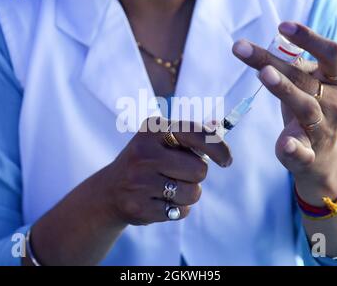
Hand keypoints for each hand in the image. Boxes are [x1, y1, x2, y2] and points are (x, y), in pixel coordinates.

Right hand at [103, 117, 231, 225]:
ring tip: (167, 188)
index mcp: (153, 129)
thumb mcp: (162, 140)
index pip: (197, 134)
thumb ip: (191, 135)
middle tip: (178, 173)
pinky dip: (176, 208)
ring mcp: (139, 181)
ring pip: (193, 193)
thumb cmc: (146, 162)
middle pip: (200, 170)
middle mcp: (144, 152)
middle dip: (196, 175)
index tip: (227, 161)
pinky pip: (180, 211)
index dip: (219, 148)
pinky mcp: (139, 207)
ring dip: (187, 194)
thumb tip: (220, 125)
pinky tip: (157, 201)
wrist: (109, 191)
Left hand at [233, 22, 336, 205]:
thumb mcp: (306, 84)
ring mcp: (322, 129)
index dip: (310, 38)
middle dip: (271, 61)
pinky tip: (284, 144)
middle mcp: (334, 103)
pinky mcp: (309, 154)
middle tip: (241, 48)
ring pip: (305, 108)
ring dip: (285, 90)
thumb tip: (262, 41)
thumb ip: (292, 65)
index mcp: (335, 81)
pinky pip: (303, 151)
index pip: (332, 54)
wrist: (323, 156)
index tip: (282, 25)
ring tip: (264, 74)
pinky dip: (294, 148)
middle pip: (303, 78)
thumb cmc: (309, 109)